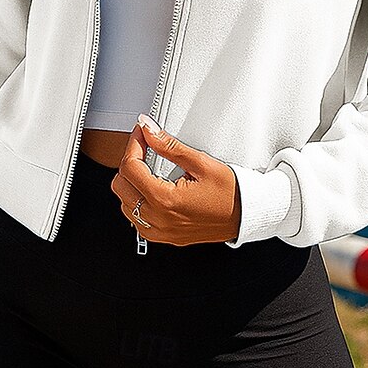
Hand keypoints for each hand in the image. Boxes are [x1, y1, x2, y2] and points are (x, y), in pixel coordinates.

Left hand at [110, 114, 241, 245]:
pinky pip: (136, 220)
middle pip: (120, 186)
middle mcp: (158, 219)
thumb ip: (169, 146)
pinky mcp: (164, 237)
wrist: (246, 216)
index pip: (130, 168)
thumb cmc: (231, 194)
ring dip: (131, 183)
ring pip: (125, 204)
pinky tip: (151, 189)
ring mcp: (160, 231)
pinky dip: (137, 202)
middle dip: (129, 162)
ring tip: (148, 168)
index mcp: (165, 200)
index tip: (141, 133)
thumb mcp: (201, 162)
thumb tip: (149, 131)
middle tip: (144, 148)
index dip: (133, 144)